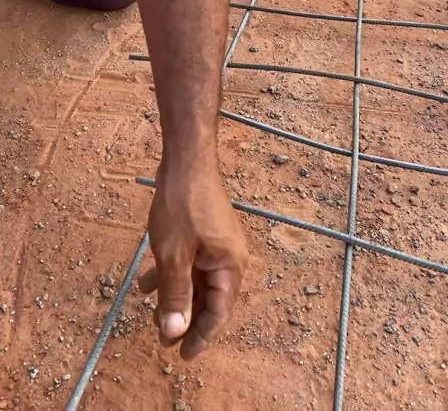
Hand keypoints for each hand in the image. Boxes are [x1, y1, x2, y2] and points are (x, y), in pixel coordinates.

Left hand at [139, 162, 248, 359]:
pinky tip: (148, 283)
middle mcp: (230, 257)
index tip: (182, 356)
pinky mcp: (205, 233)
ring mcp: (218, 244)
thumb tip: (174, 331)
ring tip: (152, 313)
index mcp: (230, 266)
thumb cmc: (182, 204)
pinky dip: (173, 275)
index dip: (199, 336)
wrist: (186, 161)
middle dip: (185, 318)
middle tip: (161, 337)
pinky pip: (191, 263)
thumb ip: (175, 294)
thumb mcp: (173, 256)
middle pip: (209, 299)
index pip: (218, 313)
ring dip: (176, 297)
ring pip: (197, 281)